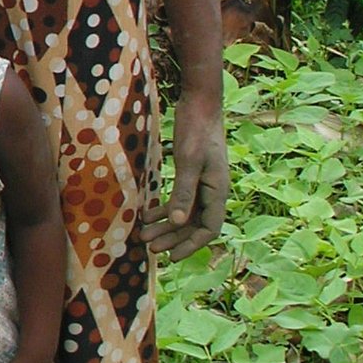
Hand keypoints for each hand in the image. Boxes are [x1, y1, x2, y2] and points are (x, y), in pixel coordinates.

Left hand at [146, 85, 227, 260]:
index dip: (191, 245)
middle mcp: (213, 192)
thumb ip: (184, 191)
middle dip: (172, 238)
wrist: (201, 105)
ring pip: (185, 213)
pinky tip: (147, 214)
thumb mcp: (189, 162)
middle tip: (148, 247)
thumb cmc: (197, 131)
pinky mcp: (193, 174)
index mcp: (218, 192)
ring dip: (166, 225)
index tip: (171, 257)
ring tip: (144, 235)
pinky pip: (180, 199)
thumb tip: (176, 222)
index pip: (209, 229)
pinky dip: (165, 208)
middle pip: (194, 225)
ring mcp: (203, 184)